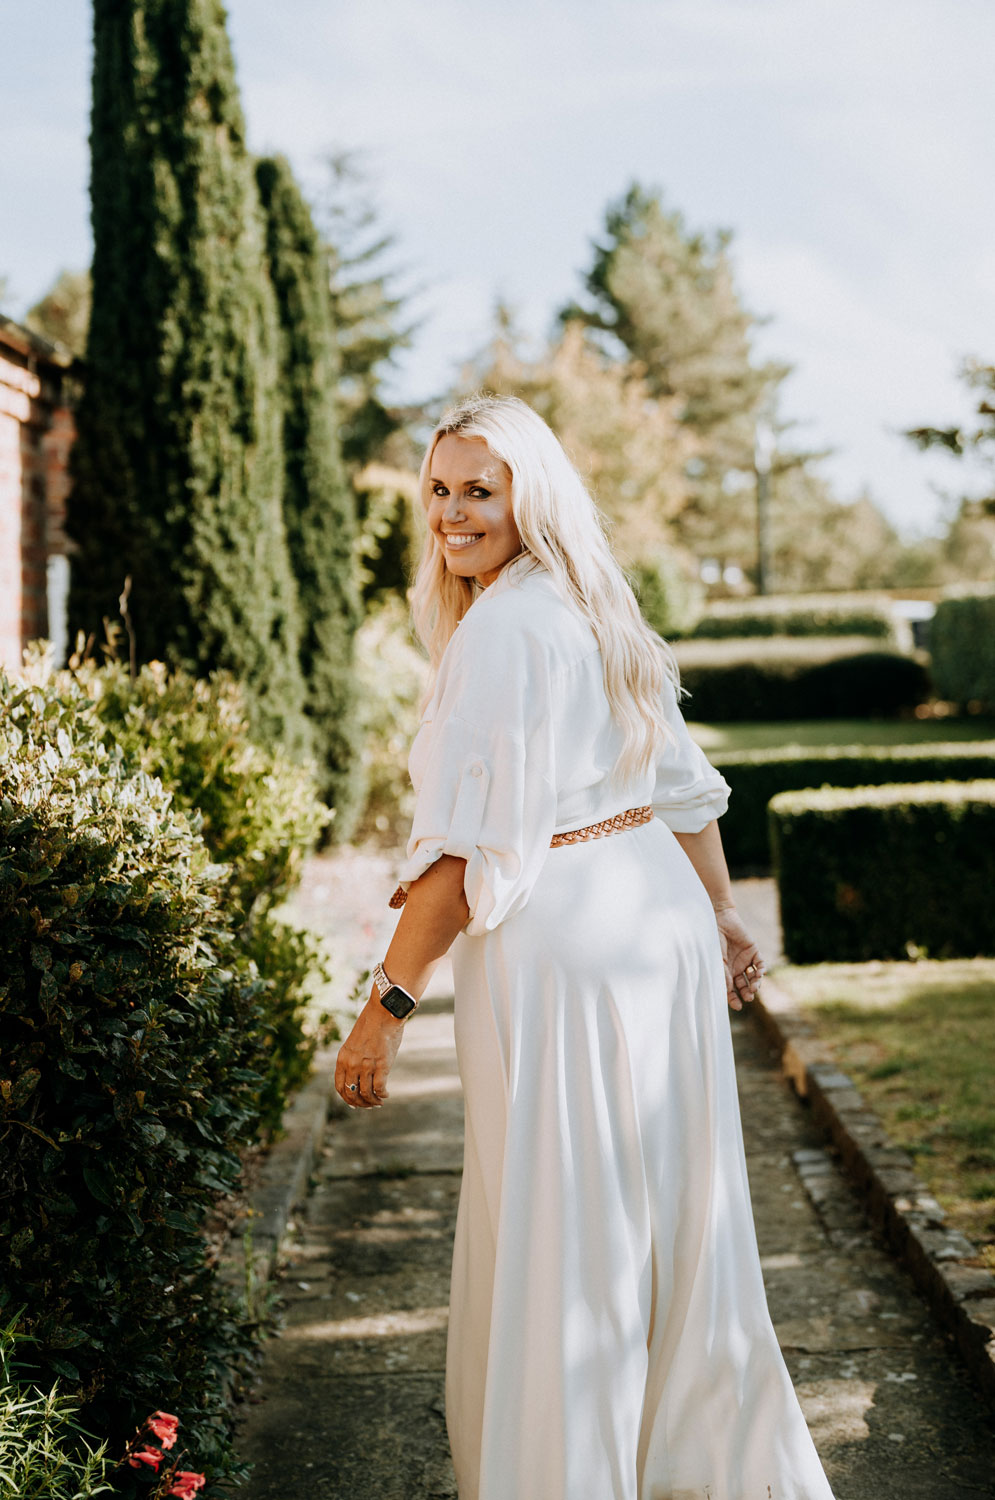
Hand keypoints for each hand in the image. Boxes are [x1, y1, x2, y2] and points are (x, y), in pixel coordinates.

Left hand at [334, 989, 403, 1107]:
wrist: (384, 1012)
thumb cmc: (372, 1025)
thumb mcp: (355, 1043)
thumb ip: (354, 1059)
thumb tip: (360, 1076)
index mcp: (342, 1058)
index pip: (339, 1087)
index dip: (347, 1098)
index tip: (355, 1103)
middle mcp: (352, 1064)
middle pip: (352, 1093)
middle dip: (361, 1103)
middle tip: (370, 1105)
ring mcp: (366, 1066)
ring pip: (366, 1094)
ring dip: (373, 1101)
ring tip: (379, 1102)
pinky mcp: (381, 1066)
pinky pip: (379, 1088)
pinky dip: (382, 1095)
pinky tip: (386, 1094)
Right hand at [712, 904, 765, 1011]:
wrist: (719, 920)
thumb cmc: (713, 940)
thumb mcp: (717, 960)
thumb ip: (723, 974)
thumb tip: (728, 992)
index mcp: (725, 972)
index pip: (731, 990)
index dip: (734, 999)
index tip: (738, 1006)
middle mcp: (735, 968)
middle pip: (744, 986)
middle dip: (747, 993)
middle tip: (749, 997)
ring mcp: (745, 960)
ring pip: (753, 977)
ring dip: (755, 984)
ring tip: (754, 987)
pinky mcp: (753, 951)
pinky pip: (760, 964)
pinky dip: (761, 971)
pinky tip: (759, 975)